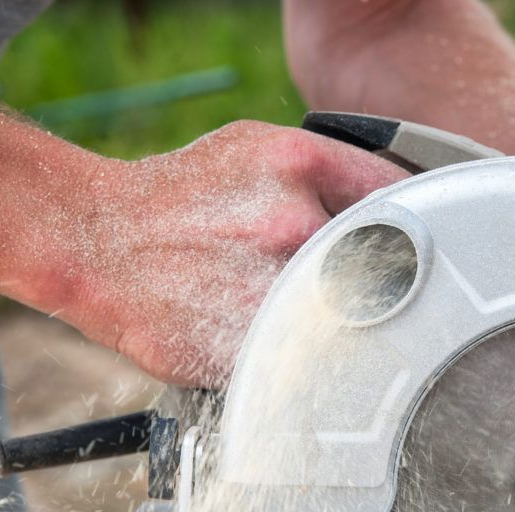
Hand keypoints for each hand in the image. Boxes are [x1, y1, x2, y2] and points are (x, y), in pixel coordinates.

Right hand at [47, 121, 407, 385]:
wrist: (96, 241)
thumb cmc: (180, 196)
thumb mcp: (256, 149)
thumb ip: (332, 171)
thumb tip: (402, 200)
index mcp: (300, 166)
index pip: (401, 196)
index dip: (416, 223)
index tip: (418, 243)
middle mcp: (293, 224)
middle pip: (385, 263)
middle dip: (376, 276)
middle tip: (353, 282)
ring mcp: (272, 289)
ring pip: (352, 319)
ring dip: (346, 322)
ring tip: (309, 312)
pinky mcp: (250, 345)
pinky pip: (312, 359)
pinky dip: (311, 355)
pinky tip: (285, 338)